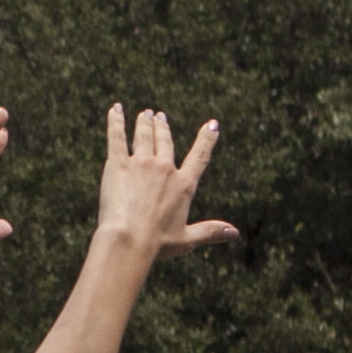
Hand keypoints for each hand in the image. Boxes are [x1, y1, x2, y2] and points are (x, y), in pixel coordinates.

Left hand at [89, 104, 234, 259]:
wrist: (130, 239)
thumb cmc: (158, 243)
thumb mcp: (187, 239)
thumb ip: (211, 231)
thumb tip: (235, 234)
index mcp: (184, 185)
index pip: (200, 156)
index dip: (207, 139)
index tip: (212, 125)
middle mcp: (165, 169)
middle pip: (165, 141)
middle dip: (162, 128)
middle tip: (159, 117)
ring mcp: (141, 164)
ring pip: (144, 136)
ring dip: (145, 123)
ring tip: (145, 114)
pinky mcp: (118, 164)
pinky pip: (117, 136)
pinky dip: (116, 121)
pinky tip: (116, 109)